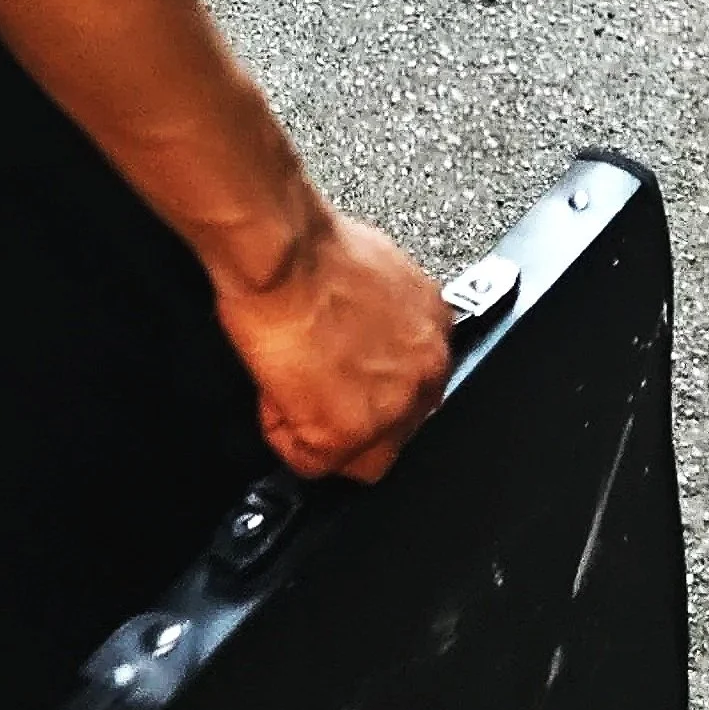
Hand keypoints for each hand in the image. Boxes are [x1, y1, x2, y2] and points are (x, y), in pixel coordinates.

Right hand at [212, 208, 451, 484]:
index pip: (414, 388)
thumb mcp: (375, 276)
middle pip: (393, 427)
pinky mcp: (342, 434)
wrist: (284, 251)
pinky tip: (273, 392)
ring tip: (290, 382)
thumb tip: (365, 336)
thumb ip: (387, 319)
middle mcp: (425, 373)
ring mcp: (389, 409)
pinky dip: (283, 433)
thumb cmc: (313, 247)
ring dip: (319, 427)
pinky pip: (310, 462)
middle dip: (353, 412)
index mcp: (435, 330)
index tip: (345, 380)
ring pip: (357, 454)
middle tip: (315, 385)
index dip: (370, 388)